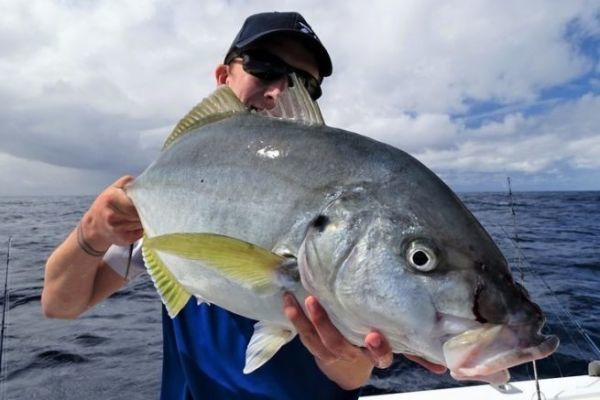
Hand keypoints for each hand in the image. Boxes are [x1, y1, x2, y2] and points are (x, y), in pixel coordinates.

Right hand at [80, 176, 141, 250]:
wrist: (94, 227)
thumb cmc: (106, 205)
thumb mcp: (112, 189)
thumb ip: (126, 182)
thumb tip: (142, 181)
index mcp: (110, 199)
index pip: (134, 203)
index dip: (143, 202)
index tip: (150, 201)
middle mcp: (112, 216)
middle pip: (139, 214)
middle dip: (145, 212)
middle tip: (148, 208)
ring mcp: (117, 230)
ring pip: (141, 223)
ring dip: (144, 220)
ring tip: (139, 216)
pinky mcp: (124, 240)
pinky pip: (141, 232)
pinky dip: (141, 228)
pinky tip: (135, 225)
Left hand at [282, 293, 446, 376]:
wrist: (347, 370)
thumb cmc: (372, 350)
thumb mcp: (395, 351)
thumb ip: (415, 353)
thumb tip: (443, 366)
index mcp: (372, 354)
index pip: (378, 355)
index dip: (376, 348)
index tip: (374, 335)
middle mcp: (349, 354)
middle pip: (337, 342)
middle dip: (326, 324)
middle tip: (316, 303)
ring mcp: (328, 351)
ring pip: (314, 337)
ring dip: (303, 318)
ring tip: (295, 297)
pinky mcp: (314, 347)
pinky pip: (303, 334)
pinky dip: (294, 318)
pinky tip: (288, 300)